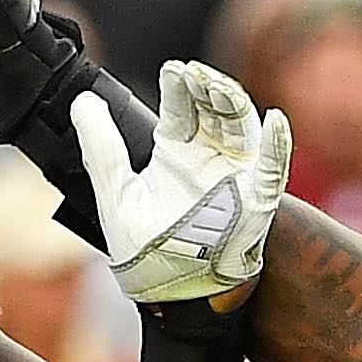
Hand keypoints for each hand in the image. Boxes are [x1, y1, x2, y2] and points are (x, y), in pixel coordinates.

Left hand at [75, 60, 289, 308]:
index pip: (182, 107)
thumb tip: (82, 101)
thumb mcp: (115, 194)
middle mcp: (208, 159)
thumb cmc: (146, 249)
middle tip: (197, 73)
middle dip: (209, 87)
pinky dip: (279, 144)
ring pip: (244, 128)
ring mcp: (234, 176)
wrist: (172, 292)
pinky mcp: (256, 199)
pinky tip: (275, 120)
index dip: (180, 85)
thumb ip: (100, 149)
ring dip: (237, 104)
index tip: (174, 69)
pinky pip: (274, 167)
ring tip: (221, 87)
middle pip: (215, 109)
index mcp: (175, 153)